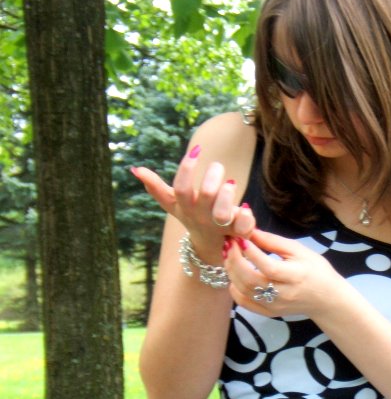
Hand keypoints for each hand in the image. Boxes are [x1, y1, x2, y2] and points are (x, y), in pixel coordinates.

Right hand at [131, 148, 254, 251]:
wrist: (210, 248)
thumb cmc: (193, 217)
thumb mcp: (174, 204)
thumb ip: (156, 188)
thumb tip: (135, 170)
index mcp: (187, 208)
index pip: (182, 188)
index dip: (187, 168)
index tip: (196, 150)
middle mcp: (203, 217)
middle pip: (207, 194)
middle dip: (214, 175)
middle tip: (217, 167)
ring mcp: (221, 226)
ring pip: (224, 212)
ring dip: (229, 193)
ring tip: (230, 183)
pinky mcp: (240, 232)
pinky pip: (245, 226)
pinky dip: (247, 216)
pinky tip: (246, 208)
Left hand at [225, 228, 340, 317]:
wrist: (326, 299)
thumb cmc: (316, 270)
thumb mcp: (300, 251)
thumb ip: (274, 242)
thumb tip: (251, 230)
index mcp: (295, 276)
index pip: (269, 267)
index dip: (252, 253)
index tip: (240, 238)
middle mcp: (283, 295)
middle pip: (252, 281)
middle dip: (235, 261)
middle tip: (229, 244)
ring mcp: (275, 306)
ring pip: (244, 291)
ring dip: (232, 272)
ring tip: (229, 256)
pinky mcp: (269, 313)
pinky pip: (245, 304)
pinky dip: (234, 290)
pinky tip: (234, 277)